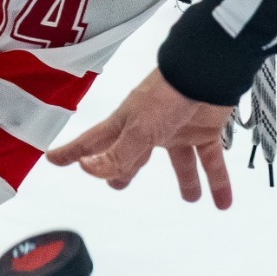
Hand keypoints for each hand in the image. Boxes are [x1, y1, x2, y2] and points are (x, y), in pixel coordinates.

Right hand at [45, 69, 238, 208]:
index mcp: (126, 123)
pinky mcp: (204, 130)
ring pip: (180, 161)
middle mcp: (149, 128)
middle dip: (124, 169)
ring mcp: (178, 129)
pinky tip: (222, 202)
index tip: (53, 159)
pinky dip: (217, 182)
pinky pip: (211, 161)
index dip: (74, 152)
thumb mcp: (138, 129)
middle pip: (133, 154)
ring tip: (190, 198)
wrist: (206, 73)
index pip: (93, 142)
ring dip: (186, 181)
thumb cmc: (166, 95)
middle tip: (117, 184)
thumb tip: (90, 170)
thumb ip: (118, 154)